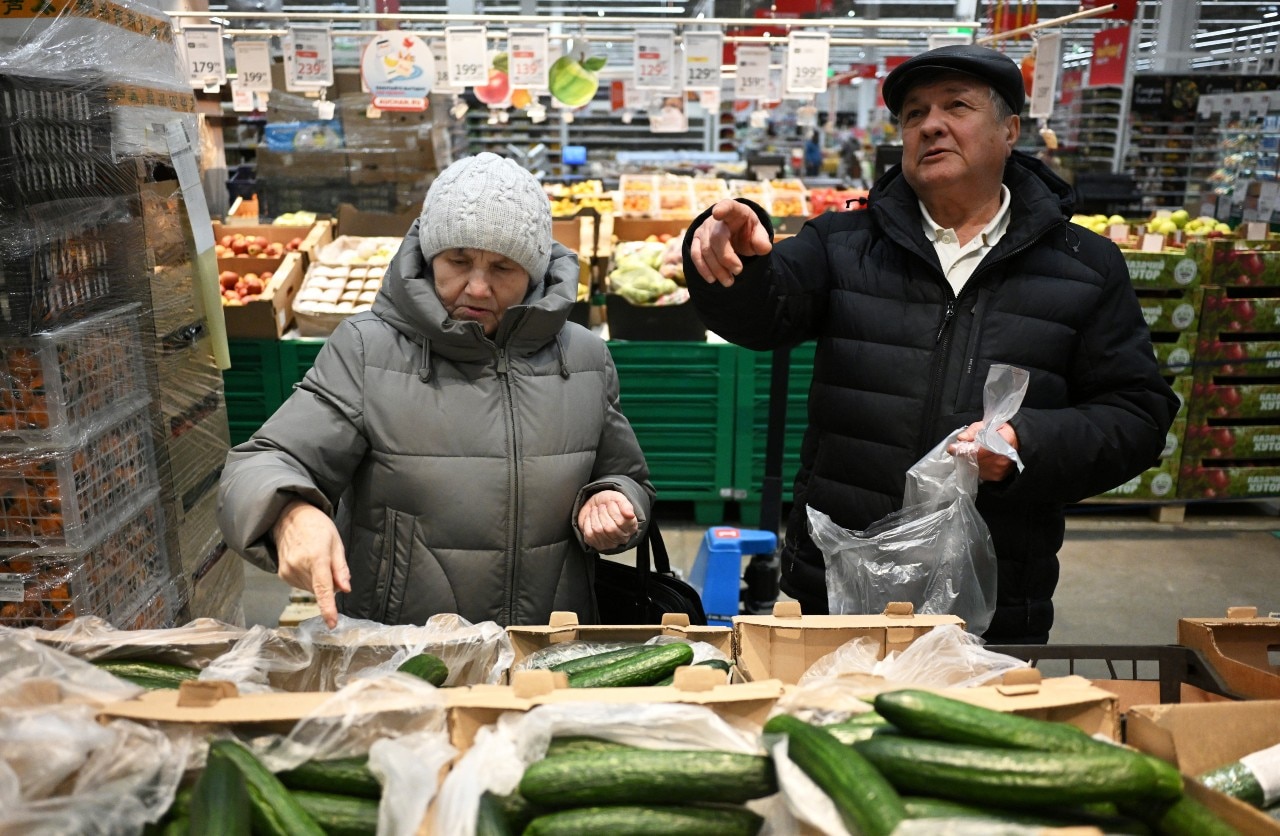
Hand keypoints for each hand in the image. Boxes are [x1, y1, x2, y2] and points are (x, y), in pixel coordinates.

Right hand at [272, 500, 350, 627]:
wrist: (289, 517)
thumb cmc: (316, 526)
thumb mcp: (336, 542)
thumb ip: (340, 568)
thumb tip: (345, 589)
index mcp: (316, 557)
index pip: (323, 588)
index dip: (328, 608)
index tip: (331, 623)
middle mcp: (299, 566)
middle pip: (320, 590)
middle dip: (329, 584)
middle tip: (329, 563)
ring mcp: (288, 571)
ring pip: (311, 589)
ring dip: (317, 581)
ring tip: (315, 559)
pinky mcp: (282, 574)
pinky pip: (301, 585)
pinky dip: (308, 579)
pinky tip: (306, 563)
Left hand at [578, 490, 638, 551]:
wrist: (596, 506)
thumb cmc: (609, 503)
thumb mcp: (618, 499)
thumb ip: (625, 505)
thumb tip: (630, 515)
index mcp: (631, 527)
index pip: (622, 522)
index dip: (613, 511)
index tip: (610, 503)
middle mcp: (623, 538)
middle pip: (609, 528)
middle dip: (602, 513)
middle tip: (601, 506)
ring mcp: (610, 544)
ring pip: (598, 530)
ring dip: (594, 516)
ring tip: (595, 510)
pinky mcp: (598, 545)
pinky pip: (589, 534)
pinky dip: (588, 522)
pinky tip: (591, 517)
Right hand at [688, 199, 772, 286]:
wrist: (733, 234)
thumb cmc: (747, 232)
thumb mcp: (758, 233)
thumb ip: (761, 240)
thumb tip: (765, 248)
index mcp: (734, 212)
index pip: (728, 207)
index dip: (722, 209)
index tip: (717, 213)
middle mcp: (715, 220)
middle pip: (717, 238)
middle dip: (726, 258)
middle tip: (738, 271)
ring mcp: (703, 230)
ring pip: (706, 250)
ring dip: (717, 269)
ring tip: (729, 282)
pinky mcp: (696, 241)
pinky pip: (696, 255)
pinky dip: (703, 269)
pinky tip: (712, 279)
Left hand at [948, 421, 1019, 482]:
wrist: (1018, 441)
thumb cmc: (999, 431)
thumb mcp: (986, 425)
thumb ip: (972, 431)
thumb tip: (960, 439)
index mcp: (1001, 442)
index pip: (977, 450)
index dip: (963, 450)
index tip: (952, 448)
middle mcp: (1001, 459)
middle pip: (974, 461)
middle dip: (964, 455)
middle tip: (960, 450)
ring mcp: (1000, 469)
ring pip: (976, 469)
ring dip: (969, 462)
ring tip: (971, 454)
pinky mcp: (998, 476)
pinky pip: (981, 474)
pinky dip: (977, 468)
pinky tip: (979, 461)